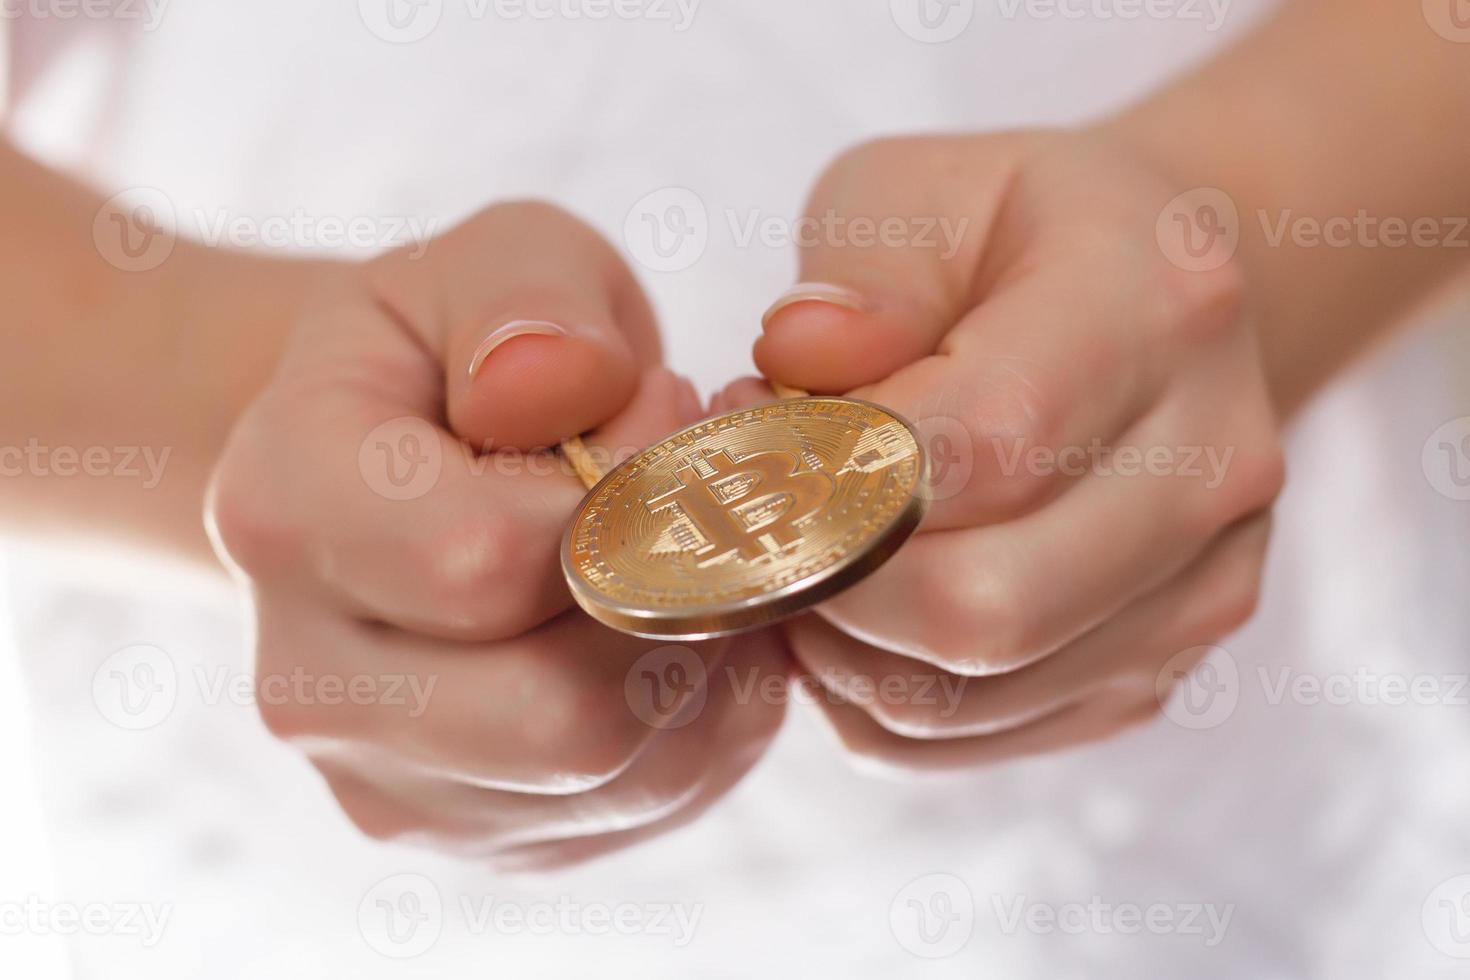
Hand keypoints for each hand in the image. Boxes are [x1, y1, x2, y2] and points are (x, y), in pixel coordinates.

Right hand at [208, 202, 786, 867]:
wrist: (407, 460)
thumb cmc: (462, 351)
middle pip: (562, 714)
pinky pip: (652, 796)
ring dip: (702, 653)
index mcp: (280, 514)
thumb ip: (527, 299)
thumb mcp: (497, 260)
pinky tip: (668, 622)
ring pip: (623, 769)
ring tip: (673, 552)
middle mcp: (308, 682)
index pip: (483, 562)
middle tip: (684, 500)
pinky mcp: (475, 835)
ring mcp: (387, 782)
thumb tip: (553, 387)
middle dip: (671, 597)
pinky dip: (704, 710)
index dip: (624, 483)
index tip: (653, 406)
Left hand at [729, 131, 1283, 769]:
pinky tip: (856, 610)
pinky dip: (876, 693)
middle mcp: (1213, 461)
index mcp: (1162, 306)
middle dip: (824, 580)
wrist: (1147, 305)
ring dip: (837, 644)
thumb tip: (798, 360)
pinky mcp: (1161, 663)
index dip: (829, 478)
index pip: (985, 442)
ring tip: (803, 554)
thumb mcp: (915, 191)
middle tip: (757, 523)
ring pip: (970, 690)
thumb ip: (857, 273)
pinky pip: (978, 734)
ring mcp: (1203, 581)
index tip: (736, 462)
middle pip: (982, 604)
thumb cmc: (1004, 237)